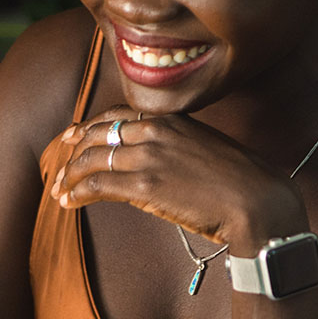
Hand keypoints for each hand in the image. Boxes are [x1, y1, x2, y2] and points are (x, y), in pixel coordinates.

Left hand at [49, 106, 305, 252]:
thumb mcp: (204, 147)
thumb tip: (153, 161)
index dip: (89, 126)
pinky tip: (69, 203)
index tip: (73, 136)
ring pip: (92, 159)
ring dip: (70, 176)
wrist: (258, 200)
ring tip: (60, 191)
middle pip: (98, 134)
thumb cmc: (239, 181)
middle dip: (73, 150)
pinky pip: (97, 185)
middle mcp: (154, 130)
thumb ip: (175, 146)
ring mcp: (148, 156)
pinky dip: (78, 193)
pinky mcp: (145, 186)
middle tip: (59, 164)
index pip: (116, 115)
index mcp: (169, 118)